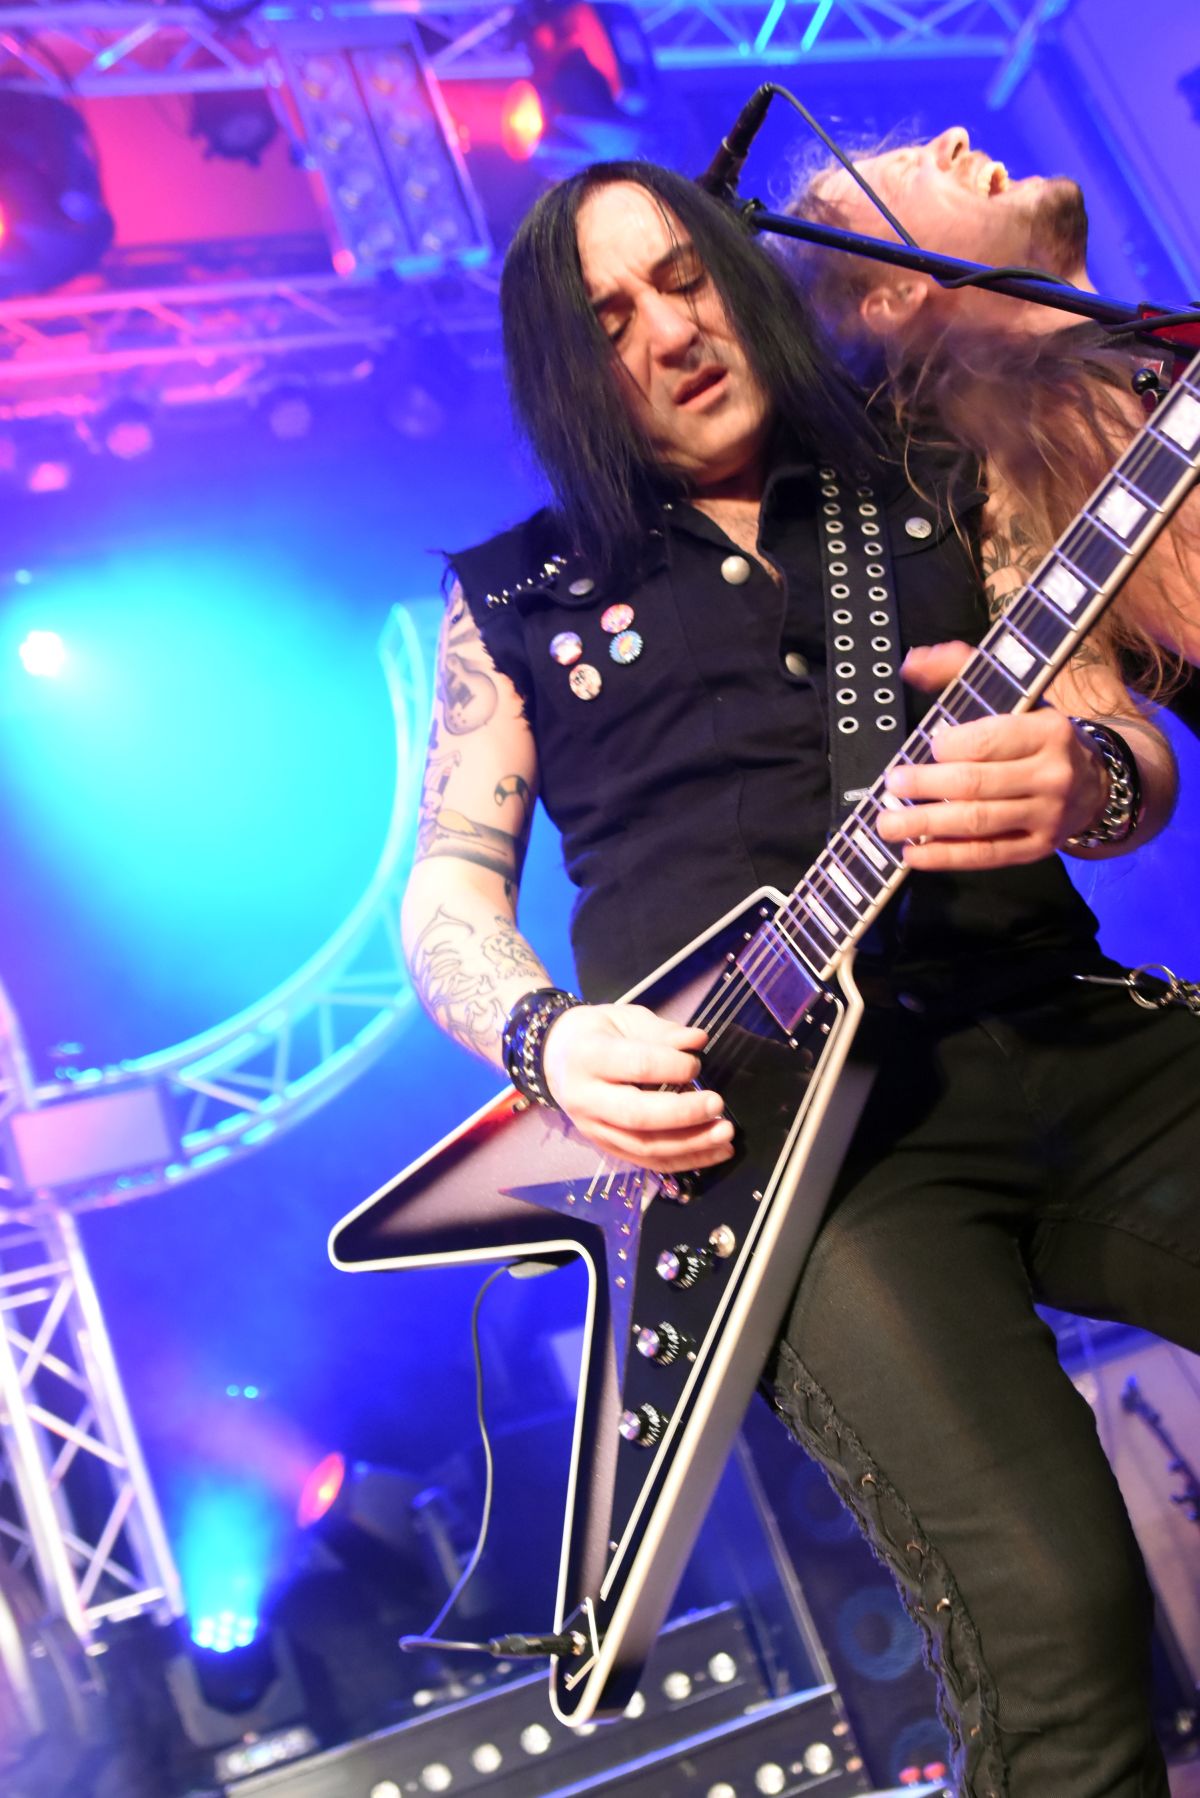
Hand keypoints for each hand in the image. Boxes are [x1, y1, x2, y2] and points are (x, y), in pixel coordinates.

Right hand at [541, 1003, 733, 1171]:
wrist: (557, 1058)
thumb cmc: (597, 1033)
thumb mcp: (625, 1019)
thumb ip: (662, 1032)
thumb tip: (698, 1041)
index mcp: (589, 1056)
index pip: (636, 1066)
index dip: (673, 1067)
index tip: (697, 1064)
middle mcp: (586, 1098)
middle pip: (638, 1115)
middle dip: (684, 1113)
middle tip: (718, 1105)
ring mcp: (594, 1129)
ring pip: (644, 1146)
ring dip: (690, 1145)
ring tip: (725, 1136)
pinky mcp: (606, 1148)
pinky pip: (647, 1162)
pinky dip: (684, 1161)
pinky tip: (714, 1153)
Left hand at [877, 641, 1107, 868]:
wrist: (1096, 783)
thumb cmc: (1038, 737)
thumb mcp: (1016, 697)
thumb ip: (963, 672)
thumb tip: (913, 662)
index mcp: (1048, 731)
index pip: (990, 741)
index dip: (951, 746)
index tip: (928, 746)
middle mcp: (1052, 775)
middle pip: (976, 784)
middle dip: (926, 785)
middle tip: (892, 784)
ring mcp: (1047, 816)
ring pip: (977, 822)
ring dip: (926, 825)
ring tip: (888, 824)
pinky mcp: (1038, 848)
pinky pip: (986, 855)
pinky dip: (945, 856)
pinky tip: (914, 854)